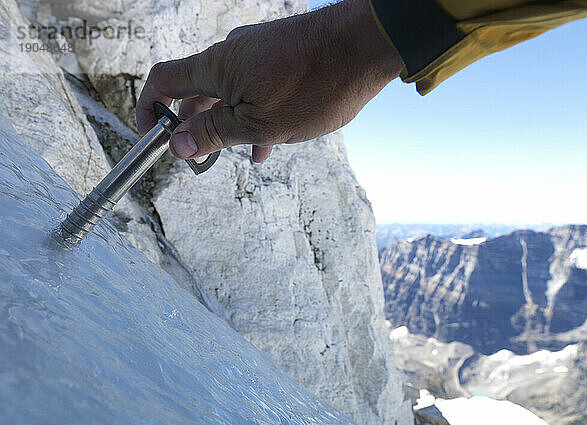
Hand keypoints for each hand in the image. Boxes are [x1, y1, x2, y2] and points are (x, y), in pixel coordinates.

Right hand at [136, 0, 403, 162]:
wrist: (366, 46)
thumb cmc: (315, 84)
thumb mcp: (259, 123)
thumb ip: (214, 133)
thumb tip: (177, 144)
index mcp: (216, 67)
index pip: (163, 81)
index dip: (149, 109)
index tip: (152, 136)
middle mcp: (232, 54)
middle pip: (197, 91)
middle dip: (196, 125)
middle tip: (204, 156)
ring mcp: (257, 52)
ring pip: (231, 92)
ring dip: (231, 124)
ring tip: (245, 153)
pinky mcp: (280, 56)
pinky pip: (256, 86)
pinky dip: (255, 113)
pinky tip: (270, 140)